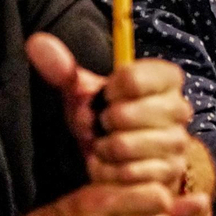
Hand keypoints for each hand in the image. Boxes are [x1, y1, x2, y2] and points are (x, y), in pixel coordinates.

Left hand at [25, 33, 191, 190]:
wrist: (127, 159)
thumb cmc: (106, 119)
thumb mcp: (85, 92)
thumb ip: (63, 69)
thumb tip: (36, 42)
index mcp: (166, 79)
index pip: (131, 78)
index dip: (107, 91)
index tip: (105, 97)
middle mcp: (179, 108)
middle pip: (123, 114)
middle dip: (100, 124)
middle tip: (100, 126)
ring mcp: (177, 143)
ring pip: (123, 146)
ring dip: (102, 150)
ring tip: (103, 147)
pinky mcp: (170, 173)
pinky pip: (127, 173)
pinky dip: (108, 172)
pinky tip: (109, 166)